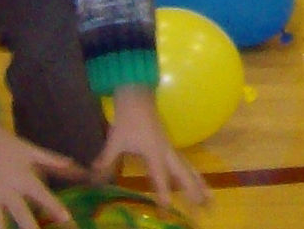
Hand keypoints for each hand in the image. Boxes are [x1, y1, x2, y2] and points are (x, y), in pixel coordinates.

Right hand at [0, 117, 82, 228]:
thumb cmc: (6, 144)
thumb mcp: (30, 150)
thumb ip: (51, 159)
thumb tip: (71, 162)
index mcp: (23, 178)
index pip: (42, 194)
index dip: (54, 206)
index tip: (66, 218)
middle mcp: (7, 190)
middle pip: (20, 212)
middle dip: (29, 227)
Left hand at [92, 88, 211, 215]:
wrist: (137, 94)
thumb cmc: (127, 118)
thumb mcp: (115, 141)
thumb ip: (105, 161)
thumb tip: (93, 181)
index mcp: (154, 151)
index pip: (160, 175)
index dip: (163, 191)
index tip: (168, 208)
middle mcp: (166, 150)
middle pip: (184, 172)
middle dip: (195, 189)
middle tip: (207, 206)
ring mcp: (169, 147)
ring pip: (187, 167)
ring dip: (199, 182)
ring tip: (210, 198)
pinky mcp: (168, 144)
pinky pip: (184, 163)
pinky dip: (192, 174)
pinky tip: (196, 180)